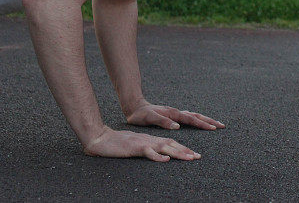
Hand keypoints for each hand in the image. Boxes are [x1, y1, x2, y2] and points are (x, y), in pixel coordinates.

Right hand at [83, 126, 200, 161]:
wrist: (101, 138)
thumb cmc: (117, 144)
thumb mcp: (135, 146)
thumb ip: (146, 149)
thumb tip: (157, 155)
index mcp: (151, 140)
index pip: (170, 143)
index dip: (183, 148)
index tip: (194, 155)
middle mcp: (150, 140)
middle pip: (171, 144)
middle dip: (186, 150)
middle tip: (198, 157)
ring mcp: (143, 143)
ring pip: (164, 147)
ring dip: (178, 152)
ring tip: (189, 157)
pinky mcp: (135, 148)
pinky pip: (148, 152)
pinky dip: (158, 156)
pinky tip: (166, 160)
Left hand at [125, 102, 225, 130]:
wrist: (135, 107)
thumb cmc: (141, 115)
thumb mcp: (150, 118)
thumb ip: (163, 122)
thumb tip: (177, 126)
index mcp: (174, 114)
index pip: (192, 119)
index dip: (203, 124)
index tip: (214, 128)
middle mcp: (177, 112)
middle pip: (197, 116)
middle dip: (210, 121)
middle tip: (222, 126)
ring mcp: (176, 113)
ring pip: (195, 116)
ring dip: (206, 120)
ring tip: (215, 124)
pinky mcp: (174, 115)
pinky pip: (189, 117)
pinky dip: (198, 120)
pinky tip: (200, 122)